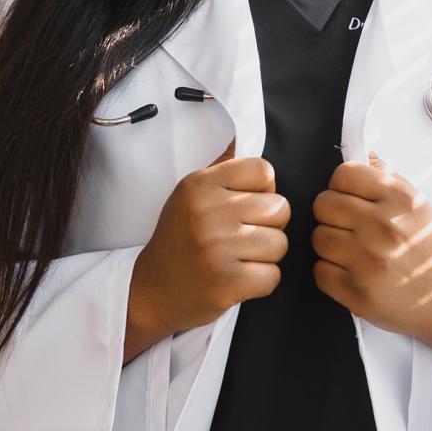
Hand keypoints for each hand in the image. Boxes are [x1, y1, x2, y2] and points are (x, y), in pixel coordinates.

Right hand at [125, 137, 289, 361]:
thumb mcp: (189, 196)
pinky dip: (261, 281)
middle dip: (269, 226)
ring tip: (238, 259)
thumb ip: (220, 171)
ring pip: (280, 243)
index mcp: (199, 185)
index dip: (263, 191)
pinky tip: (237, 279)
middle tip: (241, 238)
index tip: (245, 208)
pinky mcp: (227, 282)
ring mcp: (217, 248)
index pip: (264, 171)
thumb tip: (239, 139)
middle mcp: (207, 212)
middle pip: (279, 208)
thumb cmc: (179, 242)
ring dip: (266, 256)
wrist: (151, 291)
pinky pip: (273, 276)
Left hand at [311, 150, 431, 361]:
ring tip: (352, 250)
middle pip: (323, 204)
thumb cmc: (428, 249)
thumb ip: (385, 176)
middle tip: (349, 226)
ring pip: (318, 237)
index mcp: (400, 199)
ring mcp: (369, 262)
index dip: (342, 186)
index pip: (343, 174)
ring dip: (330, 244)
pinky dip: (331, 273)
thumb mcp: (417, 204)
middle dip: (332, 214)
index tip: (351, 198)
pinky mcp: (357, 293)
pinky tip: (352, 272)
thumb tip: (360, 151)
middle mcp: (384, 227)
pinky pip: (320, 271)